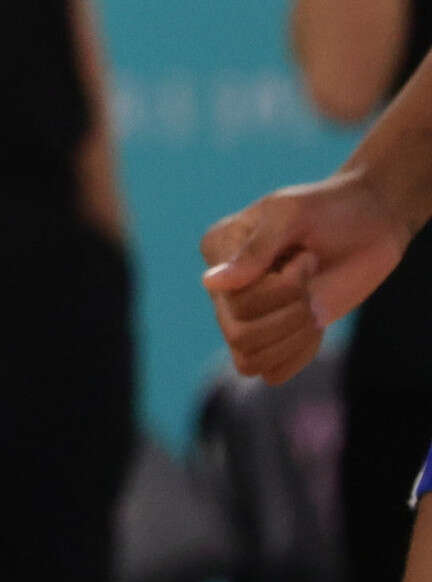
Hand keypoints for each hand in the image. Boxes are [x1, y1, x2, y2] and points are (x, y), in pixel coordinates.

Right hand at [202, 169, 421, 379]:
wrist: (371, 223)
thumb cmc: (329, 209)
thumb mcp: (290, 217)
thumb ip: (254, 251)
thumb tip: (210, 284)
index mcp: (218, 250)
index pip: (233, 301)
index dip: (280, 290)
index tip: (306, 257)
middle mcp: (226, 285)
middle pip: (240, 334)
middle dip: (290, 312)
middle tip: (313, 281)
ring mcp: (251, 312)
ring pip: (250, 358)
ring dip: (294, 336)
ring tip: (312, 303)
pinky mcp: (278, 334)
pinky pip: (271, 371)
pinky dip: (298, 355)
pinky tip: (315, 326)